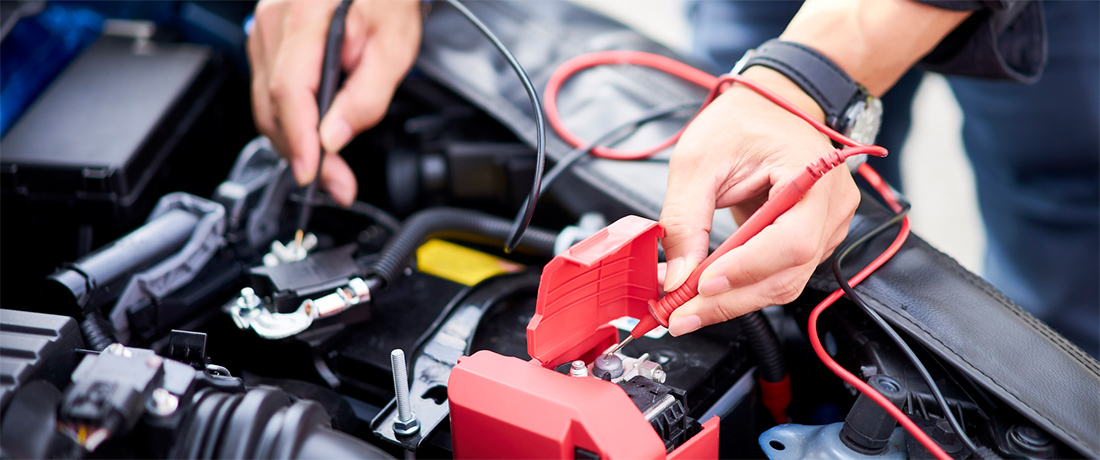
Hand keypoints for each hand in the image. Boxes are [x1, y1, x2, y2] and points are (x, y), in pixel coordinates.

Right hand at [248, 0, 421, 205]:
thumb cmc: (387, 1)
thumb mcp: (394, 48)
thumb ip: (366, 97)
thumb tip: (334, 139)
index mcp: (305, 15)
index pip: (289, 90)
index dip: (299, 139)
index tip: (313, 173)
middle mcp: (274, 21)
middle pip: (271, 103)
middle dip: (300, 152)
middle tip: (335, 183)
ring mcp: (263, 29)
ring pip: (266, 102)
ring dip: (294, 141)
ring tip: (330, 168)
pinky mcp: (266, 41)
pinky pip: (268, 91)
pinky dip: (290, 120)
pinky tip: (314, 136)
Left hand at [659, 66, 860, 335]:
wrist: (772, 105)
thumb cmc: (741, 122)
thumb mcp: (697, 162)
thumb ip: (684, 220)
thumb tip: (674, 276)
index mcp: (811, 173)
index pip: (790, 240)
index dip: (746, 270)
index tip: (701, 286)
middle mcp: (831, 205)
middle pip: (788, 273)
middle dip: (730, 300)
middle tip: (680, 316)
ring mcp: (828, 225)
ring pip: (785, 282)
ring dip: (734, 301)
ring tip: (687, 310)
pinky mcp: (814, 238)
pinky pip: (782, 274)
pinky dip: (745, 288)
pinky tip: (711, 293)